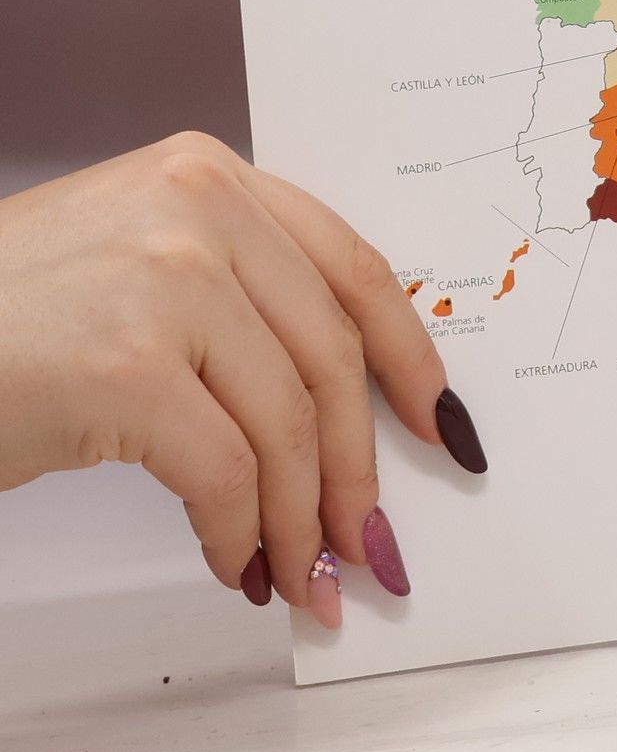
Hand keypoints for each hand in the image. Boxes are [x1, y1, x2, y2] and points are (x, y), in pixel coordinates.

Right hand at [0, 133, 484, 624]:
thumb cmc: (2, 319)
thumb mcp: (133, 262)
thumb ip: (238, 294)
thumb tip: (345, 407)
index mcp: (211, 177)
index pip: (354, 270)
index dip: (409, 357)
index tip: (439, 423)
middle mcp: (199, 210)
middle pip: (333, 358)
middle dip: (357, 467)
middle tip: (369, 540)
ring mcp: (166, 283)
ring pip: (289, 423)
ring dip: (303, 518)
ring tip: (304, 574)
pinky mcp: (125, 368)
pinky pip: (227, 472)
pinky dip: (240, 532)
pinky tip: (234, 563)